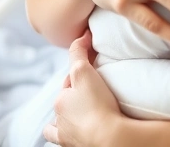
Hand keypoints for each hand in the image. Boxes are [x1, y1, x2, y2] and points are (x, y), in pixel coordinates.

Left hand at [45, 30, 121, 145]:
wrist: (110, 138)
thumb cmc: (97, 105)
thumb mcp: (84, 71)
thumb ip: (78, 51)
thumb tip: (82, 34)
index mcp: (60, 101)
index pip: (69, 82)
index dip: (82, 73)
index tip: (96, 70)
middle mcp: (59, 119)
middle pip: (67, 101)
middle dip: (76, 94)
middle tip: (96, 91)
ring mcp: (67, 136)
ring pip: (63, 122)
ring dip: (69, 115)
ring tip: (85, 112)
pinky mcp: (75, 146)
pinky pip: (61, 138)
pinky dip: (65, 133)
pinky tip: (75, 129)